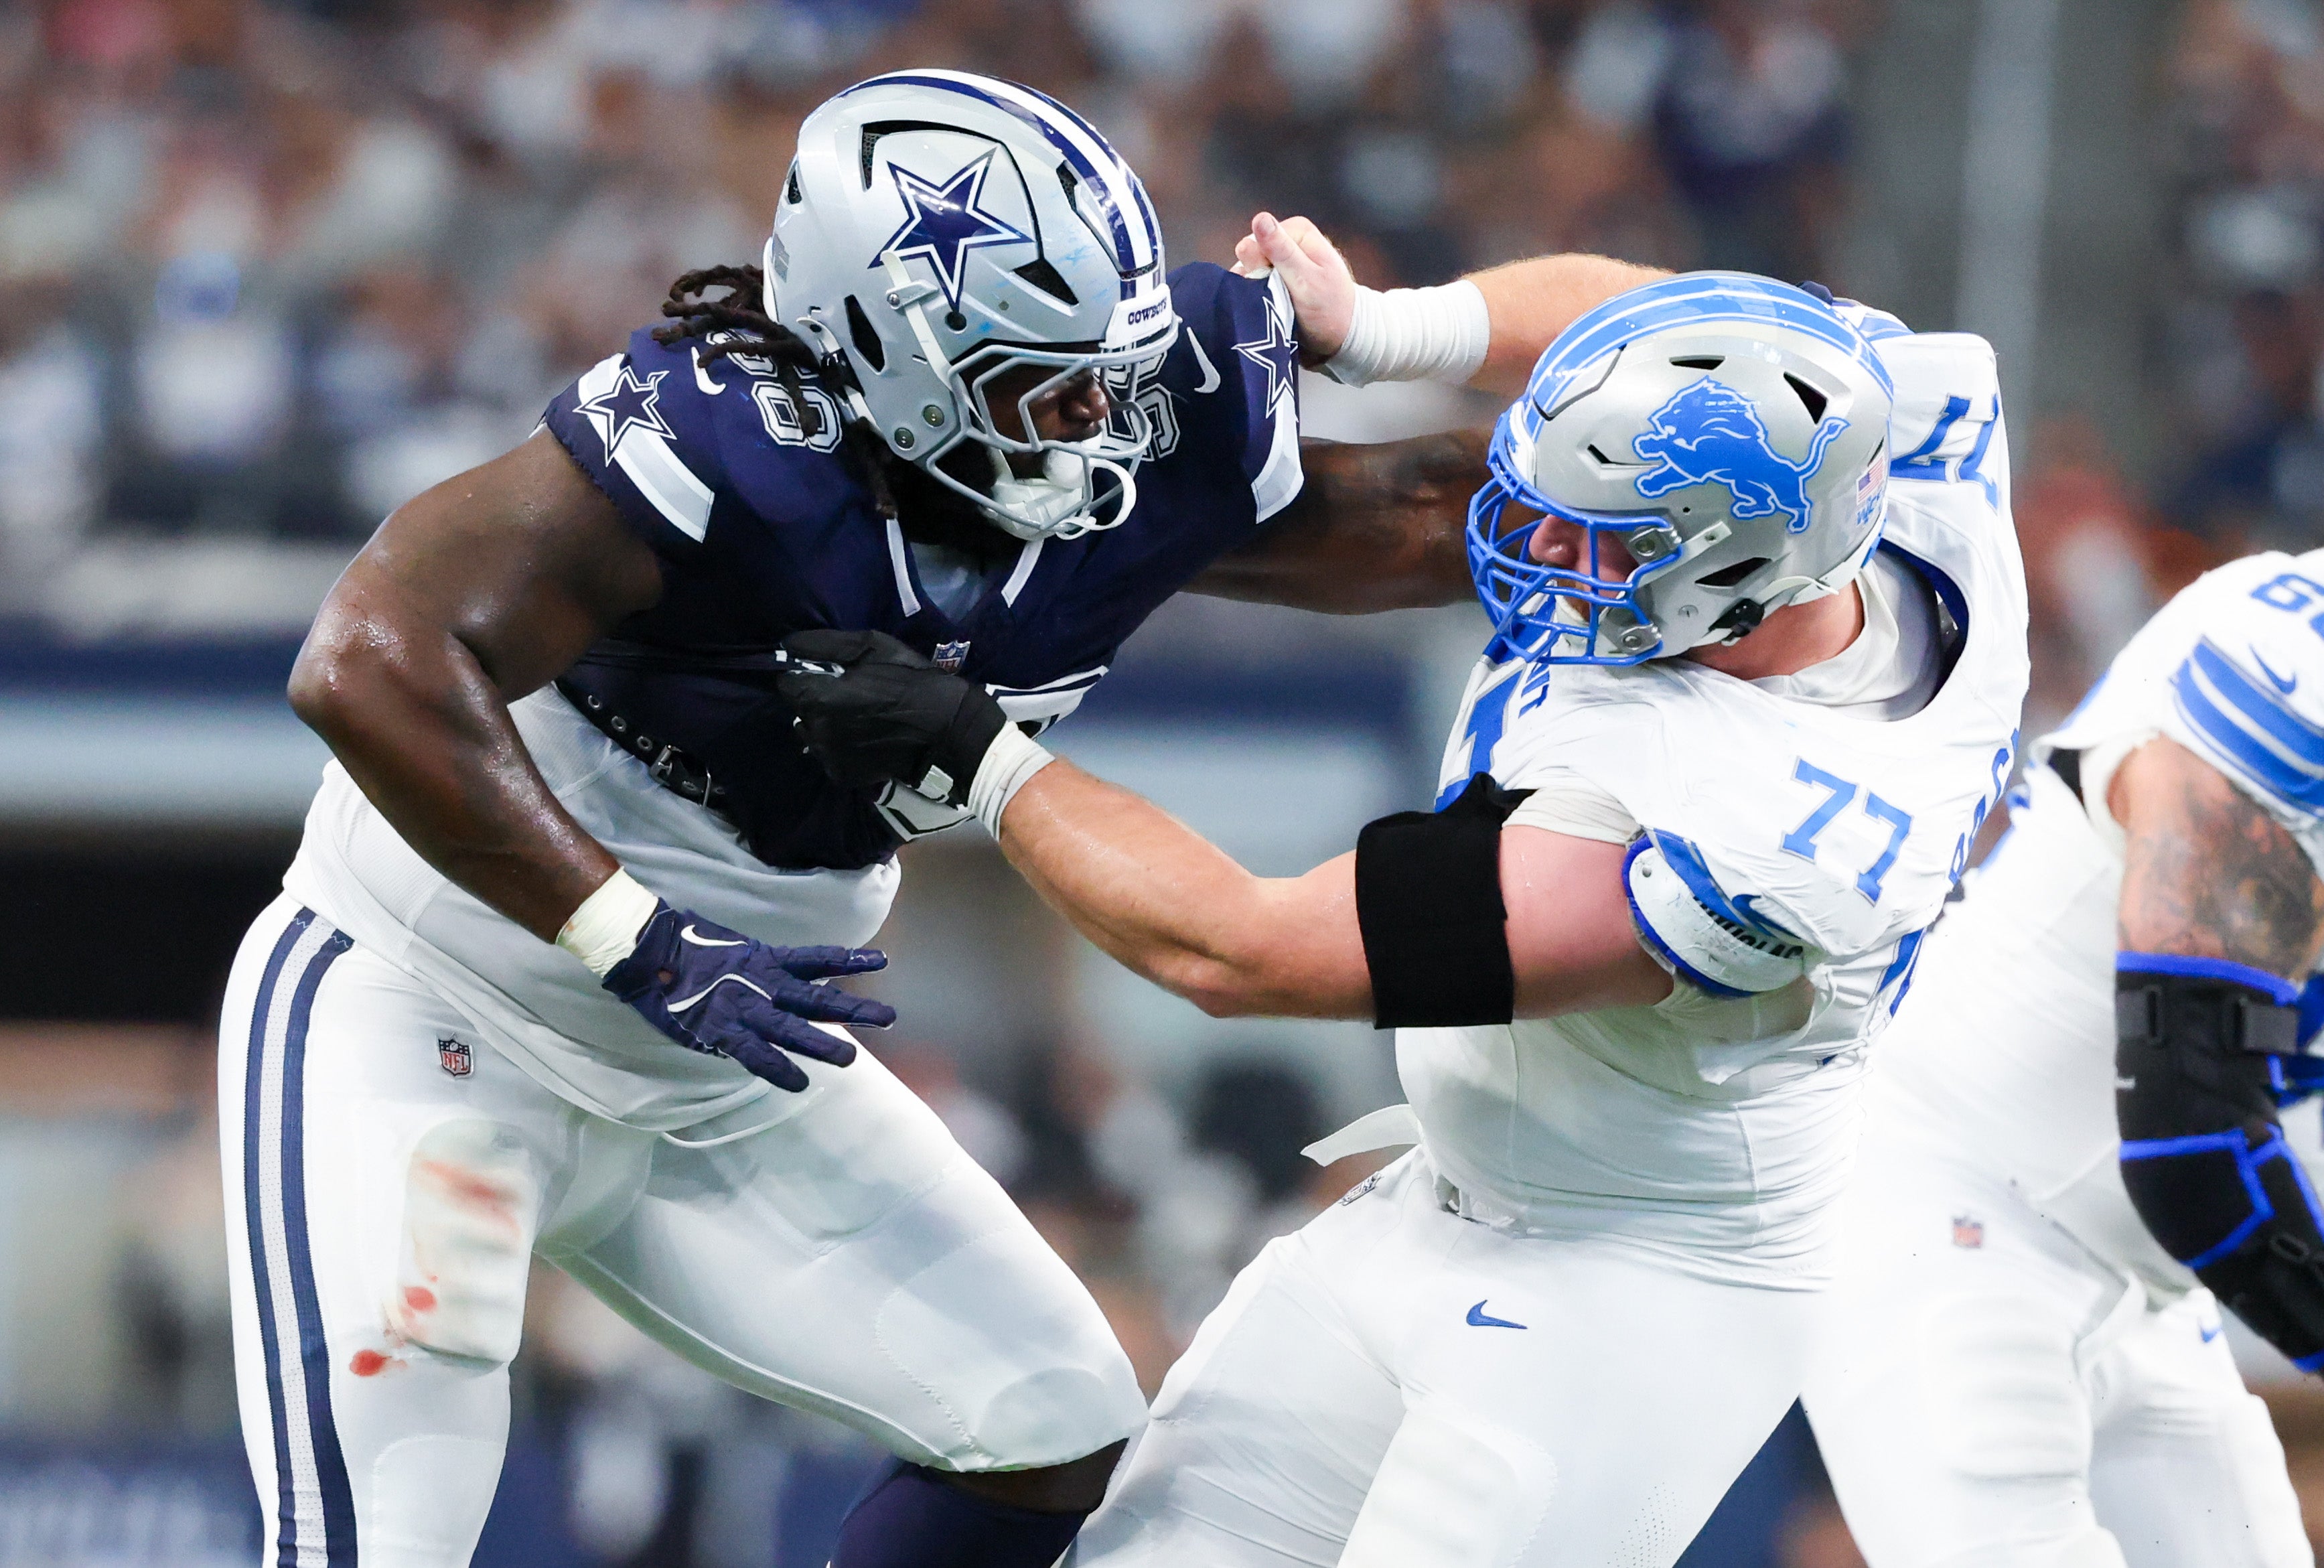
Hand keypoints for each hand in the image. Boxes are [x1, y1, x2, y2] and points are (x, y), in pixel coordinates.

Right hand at [604, 900, 893, 1091]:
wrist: (648, 951)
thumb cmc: (686, 944)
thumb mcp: (731, 947)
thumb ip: (757, 966)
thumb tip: (776, 980)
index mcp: (767, 959)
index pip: (817, 958)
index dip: (849, 959)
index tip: (881, 959)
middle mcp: (765, 983)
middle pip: (818, 998)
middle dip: (854, 1009)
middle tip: (888, 1018)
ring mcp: (746, 1008)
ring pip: (794, 1029)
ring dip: (823, 1043)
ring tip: (853, 1058)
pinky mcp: (723, 1030)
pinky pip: (756, 1055)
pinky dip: (779, 1070)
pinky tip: (800, 1083)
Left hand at [777, 629, 1009, 806]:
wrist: (948, 732)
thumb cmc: (911, 681)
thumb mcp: (872, 646)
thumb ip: (823, 645)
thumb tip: (788, 644)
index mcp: (818, 697)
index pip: (786, 683)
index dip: (805, 674)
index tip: (829, 673)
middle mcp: (815, 731)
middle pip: (800, 709)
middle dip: (818, 699)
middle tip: (852, 693)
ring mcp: (828, 757)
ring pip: (813, 733)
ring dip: (826, 723)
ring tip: (859, 717)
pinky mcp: (843, 776)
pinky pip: (830, 754)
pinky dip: (841, 746)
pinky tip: (867, 738)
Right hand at [1234, 211, 1356, 364]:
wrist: (1343, 336)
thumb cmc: (1330, 308)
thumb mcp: (1306, 279)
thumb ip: (1281, 251)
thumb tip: (1260, 219)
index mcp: (1297, 231)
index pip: (1255, 240)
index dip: (1257, 264)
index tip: (1270, 283)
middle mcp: (1287, 241)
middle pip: (1250, 254)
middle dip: (1255, 276)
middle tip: (1274, 295)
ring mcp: (1280, 261)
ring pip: (1249, 270)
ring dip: (1253, 289)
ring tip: (1271, 304)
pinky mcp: (1275, 279)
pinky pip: (1253, 284)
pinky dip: (1255, 296)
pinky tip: (1265, 307)